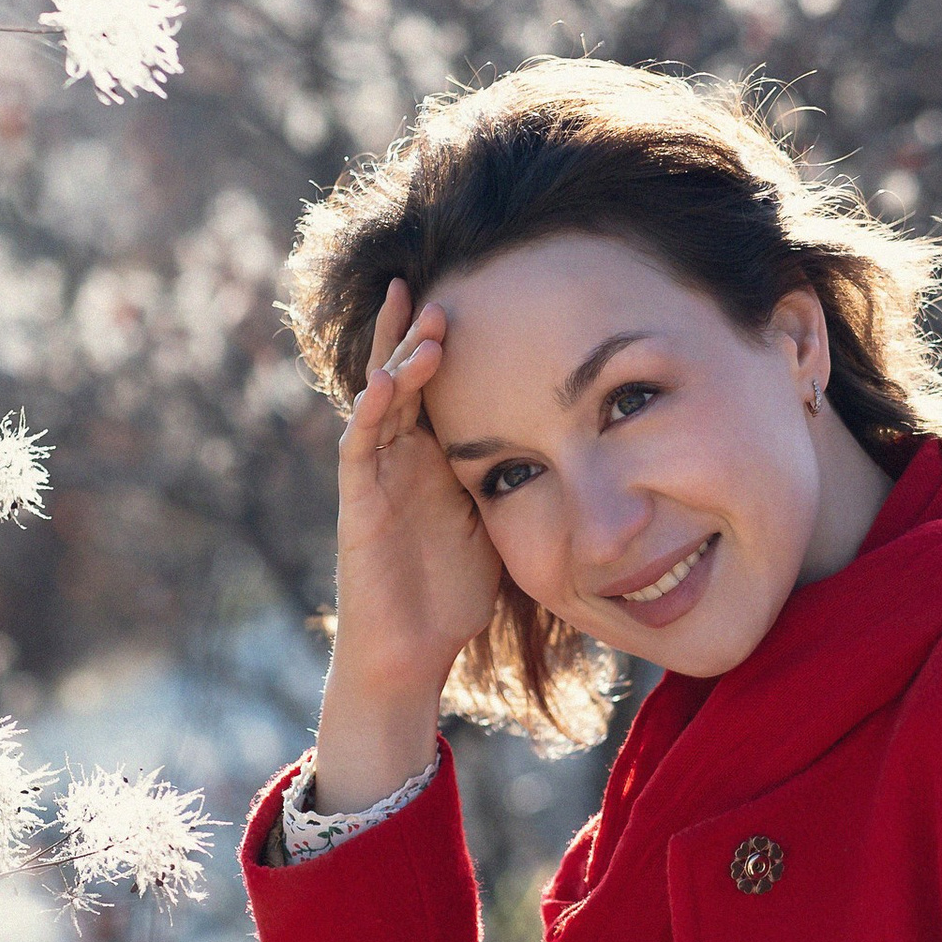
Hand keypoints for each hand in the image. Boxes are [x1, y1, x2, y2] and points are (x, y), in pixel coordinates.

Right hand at [313, 277, 502, 812]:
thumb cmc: (453, 594)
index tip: (470, 295)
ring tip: (422, 322)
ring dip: (397, 361)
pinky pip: (359, 449)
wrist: (411, 655)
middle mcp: (398, 457)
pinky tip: (385, 383)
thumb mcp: (500, 521)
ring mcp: (373, 477)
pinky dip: (370, 413)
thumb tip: (583, 451)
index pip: (434, 384)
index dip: (441, 341)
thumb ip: (520, 481)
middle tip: (433, 286)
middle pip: (399, 377)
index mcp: (432, 456)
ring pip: (379, 402)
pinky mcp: (358, 506)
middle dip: (412, 332)